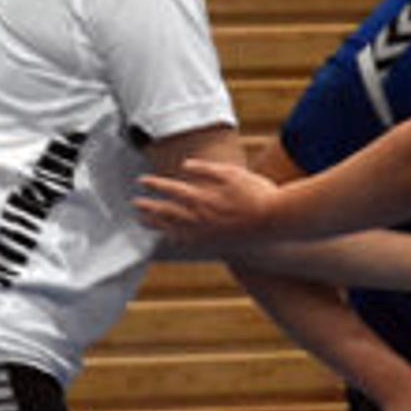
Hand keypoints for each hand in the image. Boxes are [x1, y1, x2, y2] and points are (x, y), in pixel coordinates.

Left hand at [136, 153, 284, 243]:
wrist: (275, 221)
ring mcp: (205, 234)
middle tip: (135, 205)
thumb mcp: (231, 173)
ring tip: (143, 222)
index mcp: (201, 197)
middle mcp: (198, 218)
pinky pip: (187, 243)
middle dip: (147, 208)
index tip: (142, 181)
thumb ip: (205, 169)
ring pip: (171, 230)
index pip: (170, 189)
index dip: (154, 184)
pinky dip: (173, 239)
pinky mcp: (214, 245)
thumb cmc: (256, 193)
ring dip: (155, 225)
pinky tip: (169, 238)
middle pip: (164, 213)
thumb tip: (184, 166)